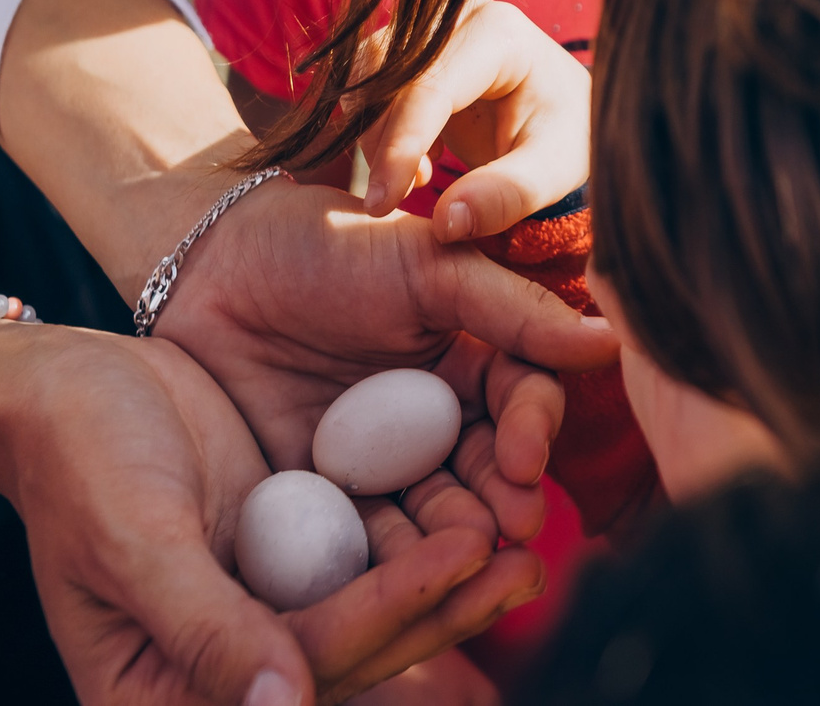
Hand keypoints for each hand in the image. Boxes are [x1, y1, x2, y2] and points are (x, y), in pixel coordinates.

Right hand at [0, 324, 545, 704]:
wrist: (55, 389)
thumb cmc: (77, 460)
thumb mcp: (136, 539)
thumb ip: (209, 627)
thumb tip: (287, 705)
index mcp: (163, 693)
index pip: (305, 661)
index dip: (391, 610)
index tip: (467, 553)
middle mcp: (216, 668)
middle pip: (350, 650)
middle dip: (442, 608)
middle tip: (526, 562)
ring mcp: (253, 611)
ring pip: (365, 611)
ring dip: (445, 582)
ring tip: (523, 544)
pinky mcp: (277, 560)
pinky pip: (356, 564)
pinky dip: (415, 544)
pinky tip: (478, 510)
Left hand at [153, 180, 613, 531]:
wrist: (209, 267)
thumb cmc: (326, 245)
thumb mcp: (426, 264)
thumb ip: (515, 309)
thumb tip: (610, 339)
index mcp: (471, 356)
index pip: (521, 399)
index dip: (531, 429)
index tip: (526, 456)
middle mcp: (435, 416)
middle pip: (486, 467)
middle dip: (504, 498)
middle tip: (512, 528)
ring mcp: (380, 462)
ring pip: (433, 509)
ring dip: (457, 537)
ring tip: (466, 559)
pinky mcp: (325, 498)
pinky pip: (363, 534)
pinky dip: (387, 557)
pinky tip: (401, 573)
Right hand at [353, 0, 592, 241]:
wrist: (563, 111)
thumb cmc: (564, 136)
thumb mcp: (552, 171)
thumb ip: (505, 196)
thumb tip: (444, 223)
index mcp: (500, 33)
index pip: (430, 88)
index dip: (400, 148)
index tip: (382, 205)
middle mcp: (459, 14)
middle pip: (388, 74)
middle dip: (383, 143)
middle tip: (400, 197)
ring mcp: (431, 23)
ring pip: (367, 74)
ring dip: (375, 134)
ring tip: (419, 177)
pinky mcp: (411, 44)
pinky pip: (366, 80)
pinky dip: (376, 126)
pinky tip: (418, 160)